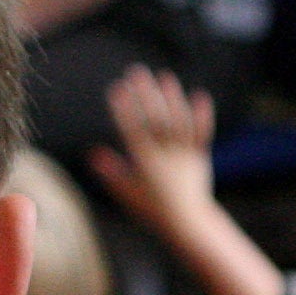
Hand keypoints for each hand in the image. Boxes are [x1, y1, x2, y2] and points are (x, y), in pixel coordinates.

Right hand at [87, 66, 218, 234]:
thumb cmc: (152, 209)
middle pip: (155, 119)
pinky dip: (202, 114)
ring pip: (178, 122)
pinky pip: (202, 134)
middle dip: (145, 94)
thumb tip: (92, 152)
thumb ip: (111, 171)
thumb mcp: (126, 192)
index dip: (124, 108)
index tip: (116, 88)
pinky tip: (199, 94)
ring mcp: (185, 155)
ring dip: (171, 97)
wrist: (187, 223)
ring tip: (163, 76)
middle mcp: (166, 156)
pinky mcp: (200, 157)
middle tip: (136, 71)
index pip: (132, 130)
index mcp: (146, 163)